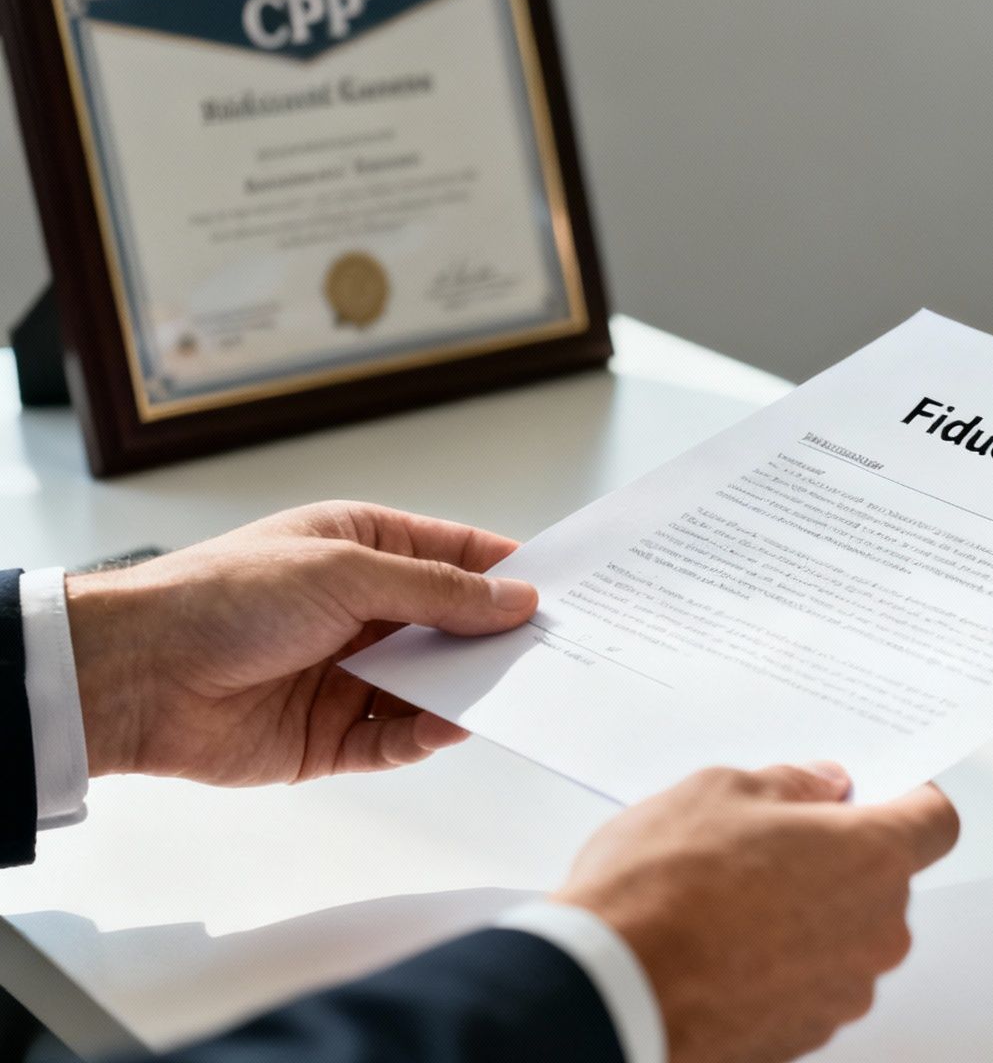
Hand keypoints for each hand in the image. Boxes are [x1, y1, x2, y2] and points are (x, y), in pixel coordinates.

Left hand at [65, 501, 537, 783]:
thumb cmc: (225, 597)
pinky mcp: (331, 736)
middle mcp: (360, 611)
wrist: (137, 676)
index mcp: (361, 548)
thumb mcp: (347, 571)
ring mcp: (347, 675)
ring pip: (432, 687)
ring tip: (510, 692)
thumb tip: (513, 599)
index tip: (563, 591)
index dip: (508, 571)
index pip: (455, 556)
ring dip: (467, 691)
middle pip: (452, 626)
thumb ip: (438, 590)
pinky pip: (398, 738)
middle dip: (497, 639)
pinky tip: (449, 727)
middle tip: (555, 650)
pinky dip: (427, 735)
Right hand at [555, 764, 959, 1062]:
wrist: (607, 990)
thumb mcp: (721, 792)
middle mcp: (876, 932)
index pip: (935, 821)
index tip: (879, 794)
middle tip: (772, 843)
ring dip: (809, 916)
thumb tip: (823, 786)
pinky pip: (810, 983)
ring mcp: (843, 992)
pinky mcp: (805, 1034)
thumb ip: (792, 785)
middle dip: (841, 859)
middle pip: (885, 883)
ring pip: (846, 936)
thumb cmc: (663, 889)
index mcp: (873, 858)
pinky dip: (781, 964)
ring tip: (731, 901)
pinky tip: (723, 948)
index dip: (909, 801)